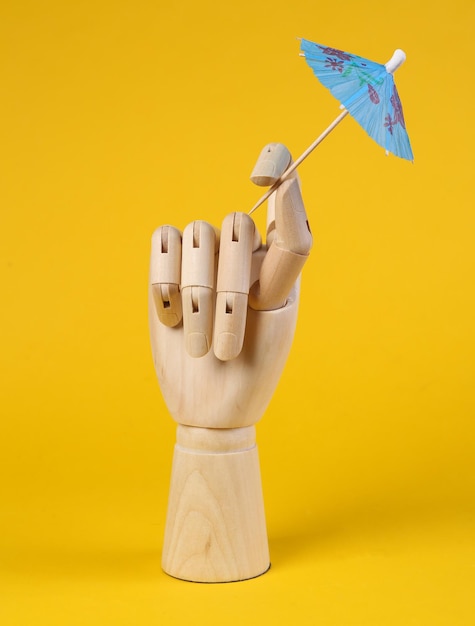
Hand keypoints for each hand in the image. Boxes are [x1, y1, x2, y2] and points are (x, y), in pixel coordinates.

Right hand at [149, 143, 311, 428]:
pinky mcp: (166, 271)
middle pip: (235, 225)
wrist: (213, 408)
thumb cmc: (255, 365)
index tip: (263, 171)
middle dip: (231, 288)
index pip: (283, 193)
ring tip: (202, 341)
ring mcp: (201, 259)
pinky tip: (175, 319)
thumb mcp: (281, 307)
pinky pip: (162, 244)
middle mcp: (240, 252)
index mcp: (277, 258)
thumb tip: (290, 179)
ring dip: (199, 298)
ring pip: (197, 234)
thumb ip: (290, 246)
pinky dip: (167, 285)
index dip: (277, 166)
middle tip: (230, 340)